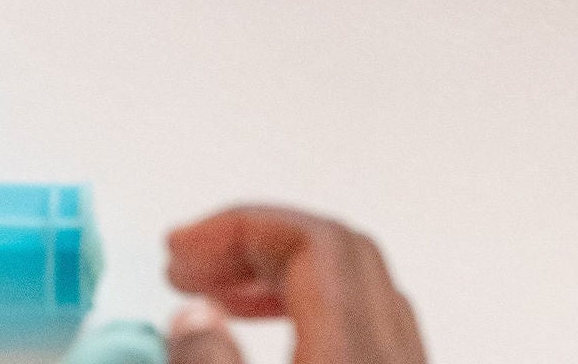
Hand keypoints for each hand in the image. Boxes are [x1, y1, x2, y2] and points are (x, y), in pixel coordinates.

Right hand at [165, 207, 426, 363]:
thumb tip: (191, 320)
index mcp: (359, 349)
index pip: (314, 240)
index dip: (240, 226)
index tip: (181, 246)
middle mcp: (396, 356)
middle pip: (337, 255)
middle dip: (257, 243)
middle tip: (191, 263)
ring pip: (356, 294)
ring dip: (281, 279)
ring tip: (217, 299)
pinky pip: (364, 334)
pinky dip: (308, 318)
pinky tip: (261, 349)